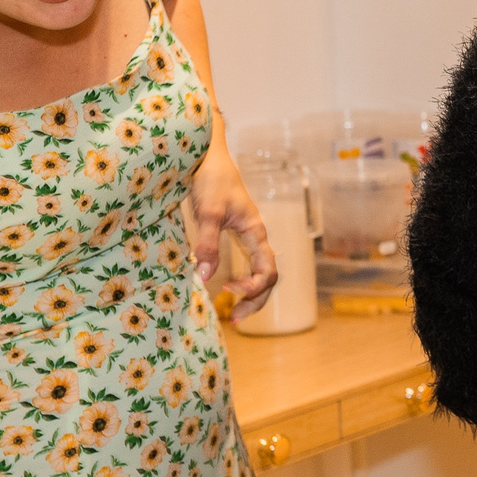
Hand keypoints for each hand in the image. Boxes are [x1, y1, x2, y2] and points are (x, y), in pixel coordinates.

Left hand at [188, 141, 275, 313]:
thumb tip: (206, 277)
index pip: (268, 271)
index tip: (228, 290)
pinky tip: (227, 287)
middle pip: (269, 277)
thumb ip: (208, 244)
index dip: (253, 288)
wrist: (207, 155)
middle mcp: (256, 237)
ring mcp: (248, 236)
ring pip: (261, 272)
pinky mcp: (237, 233)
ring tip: (234, 314)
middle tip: (235, 321)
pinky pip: (249, 264)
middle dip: (256, 302)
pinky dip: (243, 282)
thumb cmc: (211, 178)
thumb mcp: (207, 211)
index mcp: (256, 231)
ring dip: (252, 295)